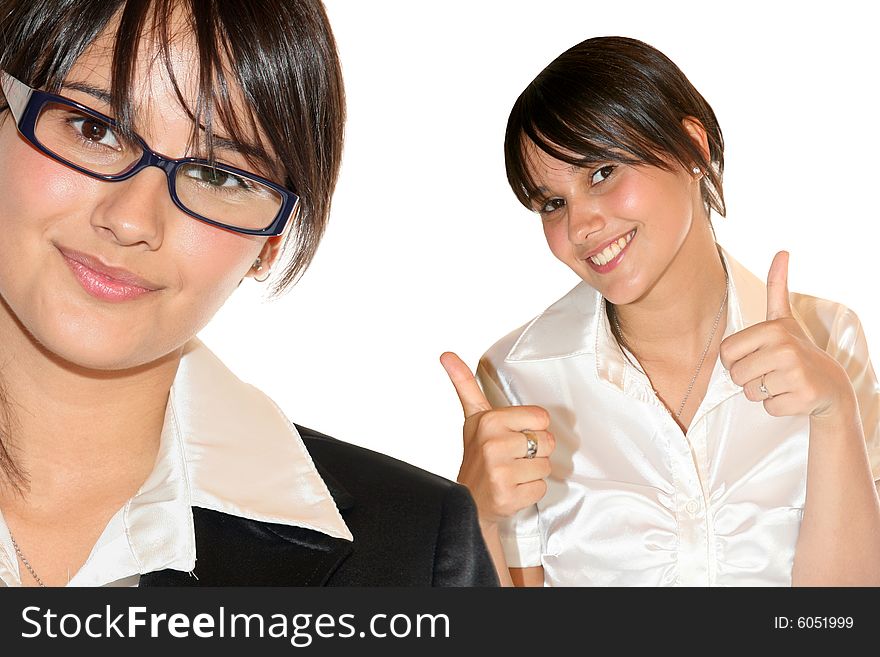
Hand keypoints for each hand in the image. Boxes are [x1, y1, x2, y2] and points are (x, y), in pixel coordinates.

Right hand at [440, 352, 554, 527]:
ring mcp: (500, 472)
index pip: (541, 418)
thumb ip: (464, 384)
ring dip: (532, 472)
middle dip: (534, 452)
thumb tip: (446, 354)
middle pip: (547, 442)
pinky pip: (541, 488)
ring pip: (546, 466)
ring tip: (512, 472)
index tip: (514, 436)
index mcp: (489, 421)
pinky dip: (530, 491)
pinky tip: (513, 488)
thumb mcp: (472, 417)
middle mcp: (493, 445)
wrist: (467, 499)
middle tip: (512, 457)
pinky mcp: (508, 496)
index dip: (532, 429)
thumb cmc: (477, 455)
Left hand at [719, 251, 853, 418]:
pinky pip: (768, 407)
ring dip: (762, 393)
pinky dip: (777, 406)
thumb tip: (782, 252)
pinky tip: (792, 395)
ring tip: (782, 382)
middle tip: (771, 372)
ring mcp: (794, 374)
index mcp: (772, 329)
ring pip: (750, 393)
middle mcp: (784, 349)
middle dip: (748, 378)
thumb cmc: (798, 350)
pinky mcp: (801, 398)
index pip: (725, 354)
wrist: (831, 384)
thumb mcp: (784, 318)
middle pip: (736, 375)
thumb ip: (777, 286)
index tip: (756, 356)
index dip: (736, 360)